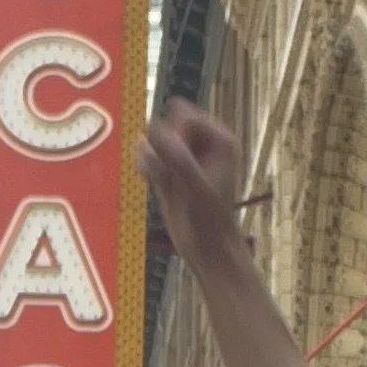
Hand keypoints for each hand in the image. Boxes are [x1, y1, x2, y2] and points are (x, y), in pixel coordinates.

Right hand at [137, 100, 248, 270]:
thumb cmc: (210, 220)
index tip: (177, 161)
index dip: (175, 135)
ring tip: (165, 181)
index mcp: (219, 139)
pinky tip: (156, 184)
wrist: (207, 250)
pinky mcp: (170, 170)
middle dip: (161, 146)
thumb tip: (152, 130)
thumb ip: (176, 158)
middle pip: (168, 125)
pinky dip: (146, 167)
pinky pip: (148, 156)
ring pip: (155, 140)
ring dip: (152, 158)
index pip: (185, 116)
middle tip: (171, 173)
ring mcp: (185, 156)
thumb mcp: (195, 187)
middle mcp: (202, 143)